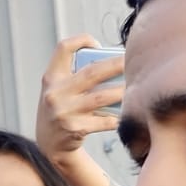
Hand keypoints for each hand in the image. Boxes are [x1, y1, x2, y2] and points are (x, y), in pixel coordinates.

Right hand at [35, 35, 123, 164]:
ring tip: (137, 87)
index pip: (63, 48)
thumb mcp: (59, 90)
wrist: (48, 145)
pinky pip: (104, 121)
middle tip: (132, 60)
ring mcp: (64, 112)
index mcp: (52, 78)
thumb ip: (76, 77)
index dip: (81, 40)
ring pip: (101, 97)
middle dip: (115, 65)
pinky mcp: (75, 129)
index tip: (97, 44)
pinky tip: (129, 113)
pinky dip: (118, 117)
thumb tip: (113, 64)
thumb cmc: (62, 110)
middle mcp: (55, 93)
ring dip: (122, 91)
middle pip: (91, 73)